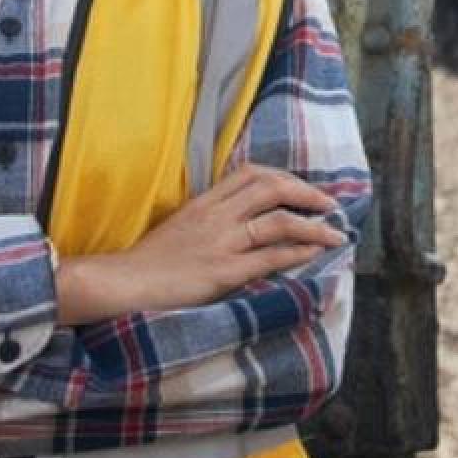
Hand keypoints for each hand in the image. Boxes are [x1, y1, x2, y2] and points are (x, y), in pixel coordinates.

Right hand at [55, 164, 346, 324]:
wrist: (122, 284)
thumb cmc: (149, 262)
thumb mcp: (181, 226)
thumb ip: (210, 218)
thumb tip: (242, 218)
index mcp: (205, 202)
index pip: (251, 173)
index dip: (284, 177)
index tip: (302, 188)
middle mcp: (216, 216)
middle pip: (271, 188)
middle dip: (307, 194)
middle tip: (330, 205)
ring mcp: (221, 242)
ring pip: (277, 220)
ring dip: (313, 225)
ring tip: (335, 233)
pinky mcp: (223, 272)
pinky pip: (269, 256)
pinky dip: (297, 252)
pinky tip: (314, 253)